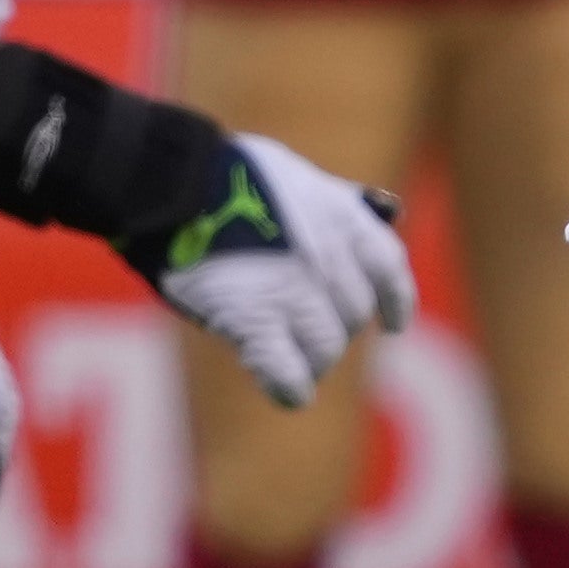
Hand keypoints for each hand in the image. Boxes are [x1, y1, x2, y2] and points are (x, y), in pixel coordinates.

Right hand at [136, 132, 416, 411]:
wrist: (173, 183)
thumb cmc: (225, 175)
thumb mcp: (295, 176)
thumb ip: (334, 200)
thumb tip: (377, 211)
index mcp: (344, 218)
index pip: (389, 269)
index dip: (396, 301)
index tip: (394, 324)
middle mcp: (330, 258)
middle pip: (352, 315)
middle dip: (333, 326)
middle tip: (303, 330)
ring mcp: (295, 292)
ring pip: (326, 348)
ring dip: (312, 358)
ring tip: (290, 359)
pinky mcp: (255, 321)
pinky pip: (288, 371)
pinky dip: (291, 387)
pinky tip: (289, 392)